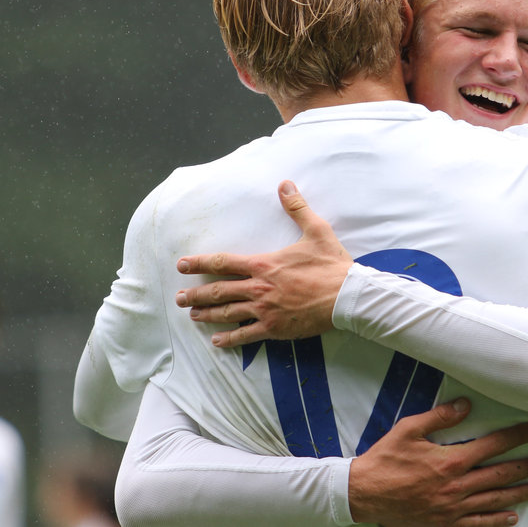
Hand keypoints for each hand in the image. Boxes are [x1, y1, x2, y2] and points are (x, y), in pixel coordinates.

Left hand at [175, 180, 353, 344]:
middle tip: (179, 298)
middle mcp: (259, 288)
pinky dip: (230, 339)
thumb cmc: (332, 264)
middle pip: (219, 291)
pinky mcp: (275, 328)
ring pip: (228, 313)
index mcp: (264, 264)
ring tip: (193, 315)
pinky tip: (218, 341)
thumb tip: (285, 184)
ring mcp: (265, 310)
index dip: (200, 263)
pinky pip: (247, 335)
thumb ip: (297, 208)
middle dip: (196, 294)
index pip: (224, 262)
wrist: (347, 296)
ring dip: (207, 314)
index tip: (182, 265)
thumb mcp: (316, 231)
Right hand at [349, 398, 527, 526]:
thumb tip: (465, 405)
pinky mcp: (446, 524)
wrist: (365, 494)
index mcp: (451, 461)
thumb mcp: (409, 430)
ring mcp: (453, 508)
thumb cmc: (385, 460)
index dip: (516, 437)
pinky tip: (511, 517)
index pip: (492, 445)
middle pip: (501, 474)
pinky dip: (497, 521)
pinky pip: (478, 524)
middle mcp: (457, 486)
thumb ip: (440, 417)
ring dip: (518, 493)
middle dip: (526, 466)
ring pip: (494, 500)